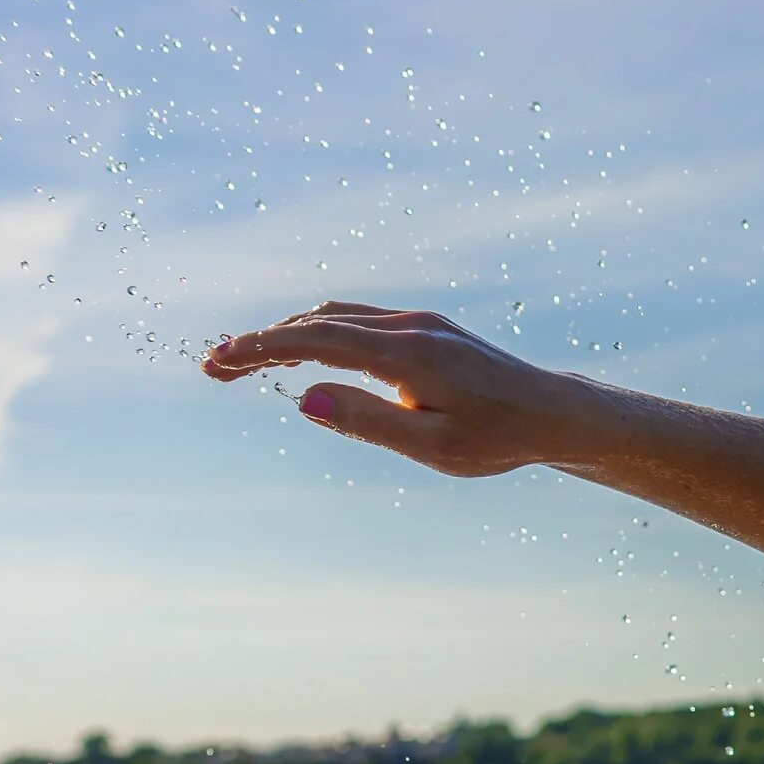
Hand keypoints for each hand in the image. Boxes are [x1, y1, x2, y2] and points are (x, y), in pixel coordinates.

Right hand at [200, 302, 587, 478]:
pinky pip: (358, 320)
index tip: (218, 361)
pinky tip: (300, 353)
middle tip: (212, 368)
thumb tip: (304, 397)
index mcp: (407, 354)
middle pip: (317, 322)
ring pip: (336, 316)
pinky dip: (318, 332)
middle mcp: (410, 326)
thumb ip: (367, 421)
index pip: (316, 341)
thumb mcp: (432, 446)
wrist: (551, 414)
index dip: (261, 348)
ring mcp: (419, 322)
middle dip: (260, 342)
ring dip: (286, 334)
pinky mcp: (426, 328)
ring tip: (244, 362)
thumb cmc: (497, 439)